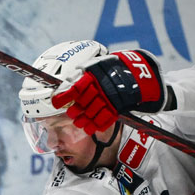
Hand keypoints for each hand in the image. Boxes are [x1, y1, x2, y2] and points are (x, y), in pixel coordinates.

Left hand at [50, 50, 166, 134]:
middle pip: (82, 104)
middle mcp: (99, 88)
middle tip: (71, 114)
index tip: (56, 103)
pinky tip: (91, 128)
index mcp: (92, 76)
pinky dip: (97, 125)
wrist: (137, 72)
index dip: (64, 97)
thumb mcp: (95, 66)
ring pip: (91, 114)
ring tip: (79, 123)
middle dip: (74, 111)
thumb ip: (79, 76)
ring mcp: (108, 98)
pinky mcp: (117, 107)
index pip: (74, 88)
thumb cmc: (112, 68)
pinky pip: (105, 120)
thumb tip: (62, 89)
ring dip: (83, 121)